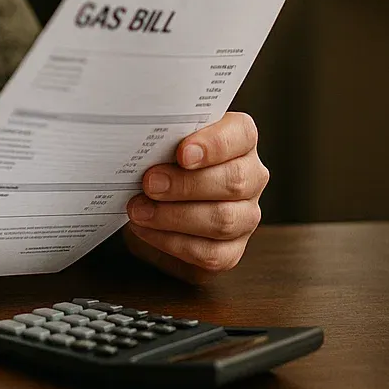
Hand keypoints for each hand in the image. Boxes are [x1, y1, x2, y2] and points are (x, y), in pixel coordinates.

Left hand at [122, 110, 267, 283]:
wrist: (148, 203)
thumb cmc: (158, 163)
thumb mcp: (160, 143)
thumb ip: (162, 137)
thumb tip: (140, 139)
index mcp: (239, 140)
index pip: (241, 134)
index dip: (214, 144)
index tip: (182, 153)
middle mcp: (250, 177)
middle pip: (234, 181)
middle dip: (186, 184)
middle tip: (149, 184)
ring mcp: (245, 216)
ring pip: (223, 220)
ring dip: (174, 216)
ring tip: (138, 210)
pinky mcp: (231, 251)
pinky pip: (211, 254)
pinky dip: (172, 242)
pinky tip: (146, 230)